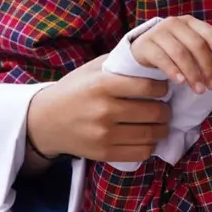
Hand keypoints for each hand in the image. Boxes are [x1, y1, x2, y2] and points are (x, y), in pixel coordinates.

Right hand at [26, 56, 171, 165]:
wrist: (44, 122)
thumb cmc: (72, 91)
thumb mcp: (91, 70)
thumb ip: (118, 63)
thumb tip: (150, 59)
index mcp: (102, 85)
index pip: (147, 87)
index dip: (162, 88)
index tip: (163, 89)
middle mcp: (104, 110)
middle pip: (153, 113)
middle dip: (166, 111)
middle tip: (166, 108)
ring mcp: (104, 134)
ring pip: (150, 134)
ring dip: (162, 129)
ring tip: (161, 124)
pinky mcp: (104, 152)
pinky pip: (141, 152)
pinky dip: (150, 146)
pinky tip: (148, 138)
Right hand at [131, 16, 211, 93]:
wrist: (142, 49)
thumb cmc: (172, 48)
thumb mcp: (192, 45)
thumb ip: (210, 44)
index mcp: (190, 22)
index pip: (210, 33)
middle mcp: (175, 23)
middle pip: (197, 45)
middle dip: (207, 67)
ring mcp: (158, 32)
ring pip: (180, 53)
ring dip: (192, 73)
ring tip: (199, 90)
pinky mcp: (145, 44)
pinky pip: (161, 58)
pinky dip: (173, 70)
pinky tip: (180, 82)